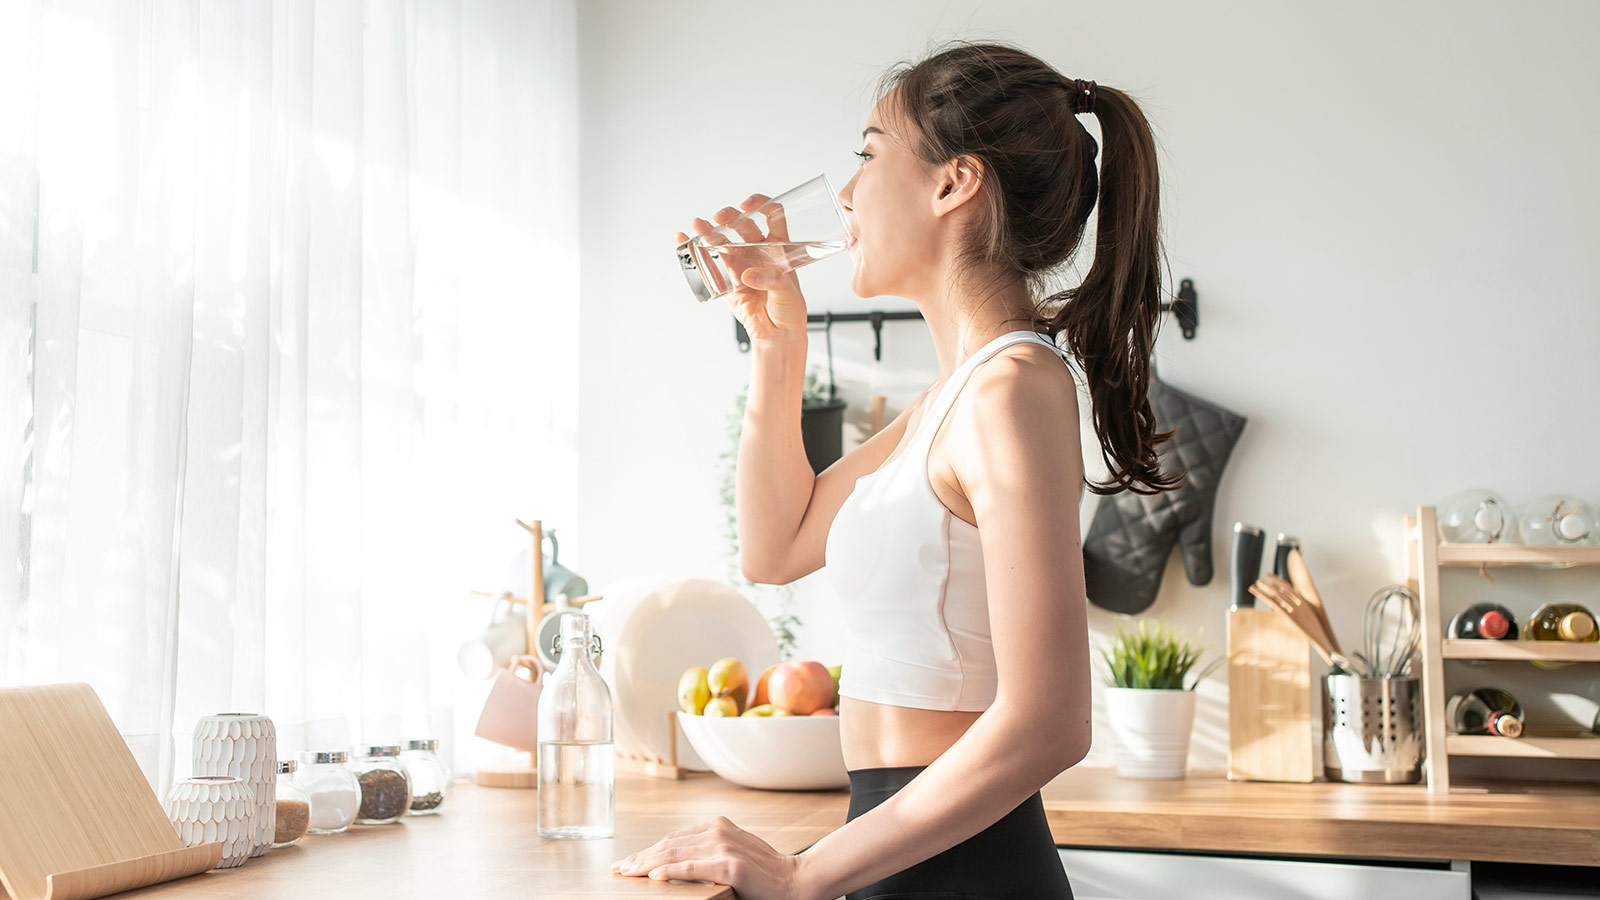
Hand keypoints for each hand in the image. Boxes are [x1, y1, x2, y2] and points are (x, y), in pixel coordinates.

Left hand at [610, 815, 811, 899]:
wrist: (796, 881)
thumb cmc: (765, 872)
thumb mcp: (733, 852)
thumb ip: (707, 851)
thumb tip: (675, 861)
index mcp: (718, 825)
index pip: (673, 838)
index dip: (648, 850)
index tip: (629, 861)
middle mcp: (718, 830)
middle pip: (669, 844)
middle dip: (640, 857)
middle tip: (620, 869)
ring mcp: (723, 846)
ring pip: (674, 854)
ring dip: (646, 864)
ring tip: (628, 874)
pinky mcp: (729, 865)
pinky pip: (690, 868)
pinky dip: (668, 871)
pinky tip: (652, 876)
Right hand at [676, 194, 807, 344]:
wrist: (776, 334)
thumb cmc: (790, 310)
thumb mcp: (788, 292)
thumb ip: (771, 280)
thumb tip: (748, 274)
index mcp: (778, 248)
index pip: (772, 215)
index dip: (760, 204)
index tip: (748, 206)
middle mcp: (758, 251)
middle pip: (743, 224)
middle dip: (730, 217)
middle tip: (721, 218)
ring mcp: (740, 263)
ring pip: (723, 240)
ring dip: (709, 230)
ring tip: (699, 226)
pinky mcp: (725, 278)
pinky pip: (708, 261)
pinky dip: (694, 249)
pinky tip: (684, 240)